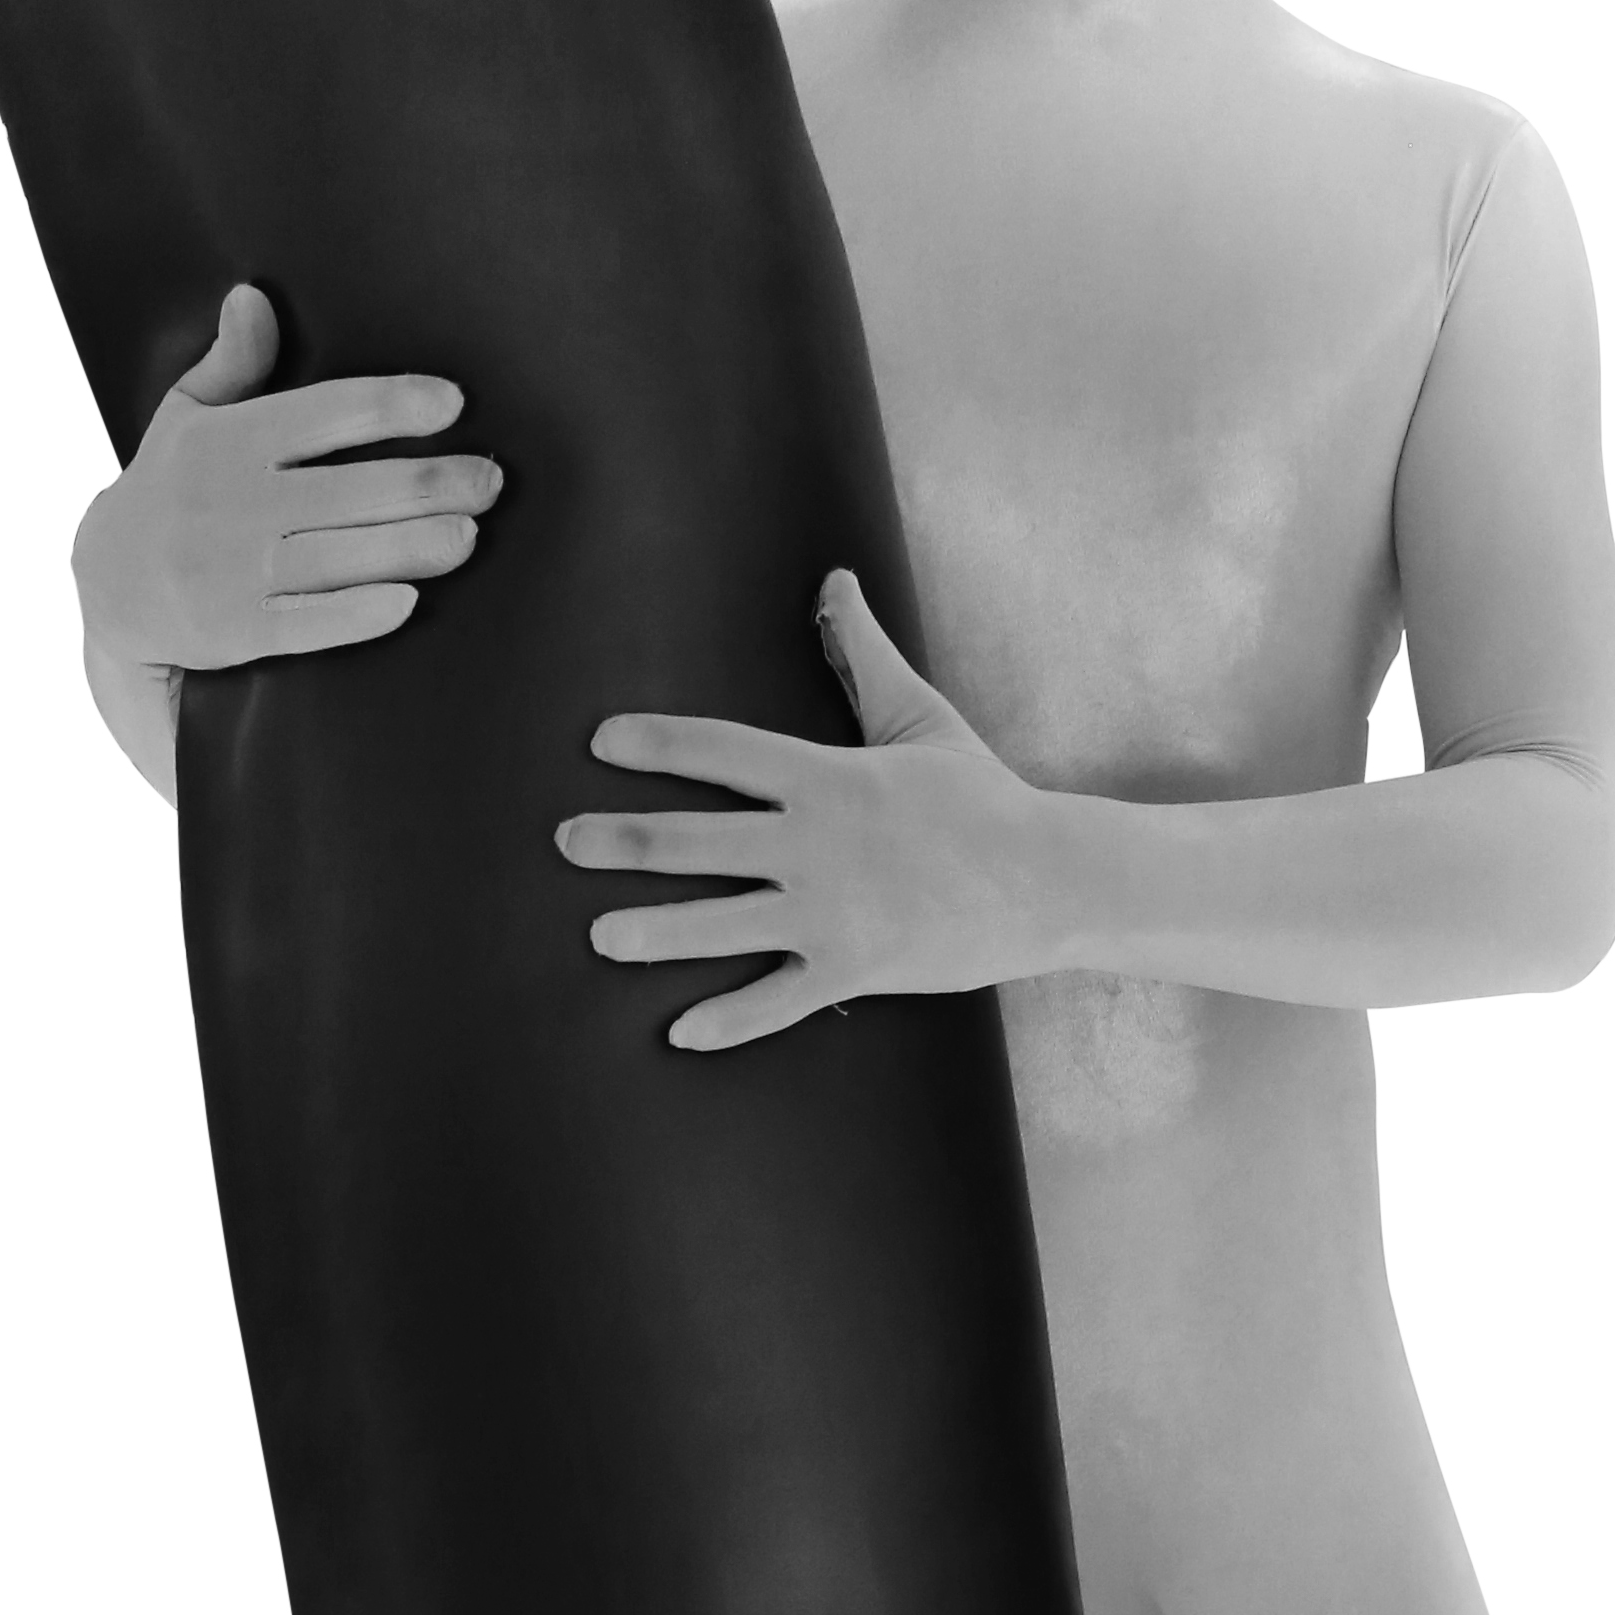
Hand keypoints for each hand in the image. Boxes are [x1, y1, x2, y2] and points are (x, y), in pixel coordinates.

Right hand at [69, 282, 501, 681]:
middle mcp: (232, 502)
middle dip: (429, 483)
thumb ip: (231, 362)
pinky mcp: (238, 630)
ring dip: (412, 545)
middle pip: (350, 488)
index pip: (325, 413)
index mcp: (229, 440)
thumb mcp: (184, 418)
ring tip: (469, 533)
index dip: (392, 405)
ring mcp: (234, 570)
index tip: (452, 402)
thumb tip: (252, 295)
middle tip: (489, 479)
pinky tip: (409, 600)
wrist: (106, 588)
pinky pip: (308, 624)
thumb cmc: (169, 491)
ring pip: (339, 555)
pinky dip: (358, 614)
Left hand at [556, 569, 1047, 1049]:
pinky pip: (777, 1000)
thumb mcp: (919, 717)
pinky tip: (679, 1033)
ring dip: (653, 931)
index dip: (658, 744)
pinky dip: (729, 1021)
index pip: (722, 753)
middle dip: (624, 840)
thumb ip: (862, 654)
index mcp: (825, 778)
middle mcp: (816, 845)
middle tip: (566, 841)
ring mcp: (831, 913)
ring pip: (720, 924)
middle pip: (696, 841)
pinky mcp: (855, 969)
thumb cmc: (980, 797)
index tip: (604, 742)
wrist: (1047, 879)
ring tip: (598, 934)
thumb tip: (834, 581)